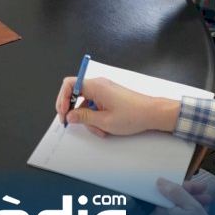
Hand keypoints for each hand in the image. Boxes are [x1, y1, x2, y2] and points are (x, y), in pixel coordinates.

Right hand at [54, 76, 180, 136]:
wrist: (152, 113)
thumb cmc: (133, 115)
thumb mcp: (104, 121)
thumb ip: (84, 117)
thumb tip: (69, 116)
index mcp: (96, 86)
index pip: (70, 84)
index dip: (62, 98)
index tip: (63, 113)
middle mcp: (99, 85)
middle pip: (76, 94)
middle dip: (73, 111)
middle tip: (71, 123)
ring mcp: (104, 90)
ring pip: (86, 102)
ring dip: (87, 117)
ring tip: (99, 130)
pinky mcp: (109, 96)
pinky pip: (95, 104)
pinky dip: (95, 116)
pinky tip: (103, 127)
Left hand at [148, 178, 214, 214]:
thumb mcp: (193, 208)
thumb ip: (176, 192)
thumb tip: (160, 182)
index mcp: (158, 212)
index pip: (169, 193)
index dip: (186, 188)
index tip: (199, 188)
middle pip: (171, 204)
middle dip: (190, 199)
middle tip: (205, 199)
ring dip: (188, 210)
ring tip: (206, 209)